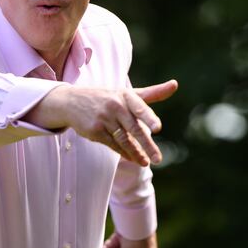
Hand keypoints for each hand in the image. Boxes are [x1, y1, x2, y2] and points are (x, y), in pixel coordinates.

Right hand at [26, 79, 177, 165]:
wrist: (72, 102)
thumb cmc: (107, 98)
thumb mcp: (128, 94)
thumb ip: (152, 93)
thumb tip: (175, 84)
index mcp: (126, 95)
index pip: (140, 106)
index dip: (148, 117)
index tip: (157, 128)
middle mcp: (115, 105)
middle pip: (134, 128)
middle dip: (147, 145)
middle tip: (158, 159)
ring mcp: (104, 118)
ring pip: (124, 140)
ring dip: (136, 153)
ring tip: (146, 163)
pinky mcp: (95, 130)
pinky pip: (113, 144)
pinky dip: (123, 153)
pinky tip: (132, 158)